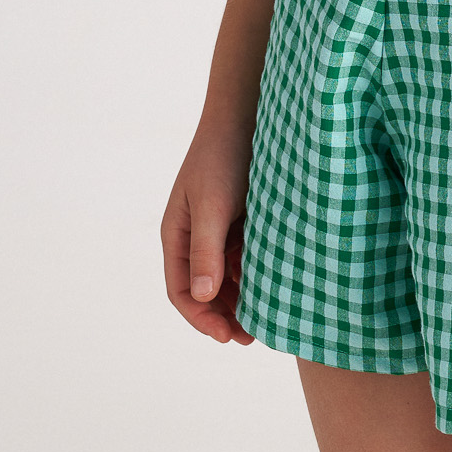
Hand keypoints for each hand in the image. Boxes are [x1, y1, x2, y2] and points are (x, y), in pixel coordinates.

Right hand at [161, 119, 255, 345]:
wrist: (246, 113)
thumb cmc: (222, 156)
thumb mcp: (212, 205)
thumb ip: (206, 250)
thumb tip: (203, 296)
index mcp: (176, 234)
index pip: (181, 291)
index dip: (202, 318)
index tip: (228, 337)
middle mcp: (195, 235)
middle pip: (204, 289)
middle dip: (224, 316)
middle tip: (251, 338)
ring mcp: (219, 227)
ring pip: (227, 276)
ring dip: (241, 299)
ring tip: (266, 318)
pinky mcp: (242, 218)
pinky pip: (246, 256)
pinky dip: (256, 274)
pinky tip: (275, 284)